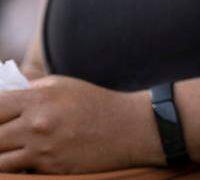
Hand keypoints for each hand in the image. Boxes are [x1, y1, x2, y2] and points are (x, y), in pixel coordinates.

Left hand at [0, 75, 160, 171]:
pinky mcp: (50, 168)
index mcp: (39, 97)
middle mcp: (37, 123)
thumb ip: (30, 91)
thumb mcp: (63, 85)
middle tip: (4, 137)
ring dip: (1, 156)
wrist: (130, 128)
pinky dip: (15, 168)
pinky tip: (20, 162)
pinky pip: (18, 172)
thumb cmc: (96, 103)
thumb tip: (1, 100)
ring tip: (9, 150)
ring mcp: (43, 148)